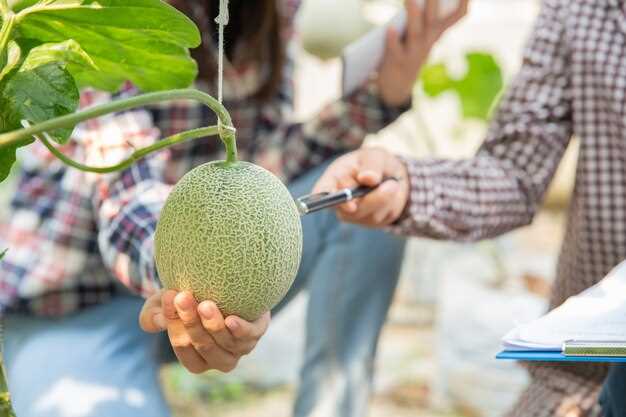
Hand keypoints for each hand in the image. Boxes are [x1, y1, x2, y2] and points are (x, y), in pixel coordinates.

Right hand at [139, 290, 269, 373]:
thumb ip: (154, 315)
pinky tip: (231, 319)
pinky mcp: (257, 332)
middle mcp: (219, 359)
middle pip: (203, 345)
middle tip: (183, 296)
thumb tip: (159, 320)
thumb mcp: (165, 305)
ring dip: (214, 325)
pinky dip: (240, 330)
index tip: (169, 297)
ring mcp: (240, 348)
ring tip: (205, 304)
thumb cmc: (190, 299)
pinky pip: (250, 336)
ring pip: (226, 342)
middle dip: (191, 321)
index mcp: (196, 360)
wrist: (227, 287)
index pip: (182, 346)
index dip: (174, 324)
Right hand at [312, 148, 409, 226]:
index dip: (331, 200)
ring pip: (369, 215)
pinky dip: (391, 205)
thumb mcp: (375, 156)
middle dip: (373, 199)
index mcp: (333, 179)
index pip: (322, 192)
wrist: (391, 175)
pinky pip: (381, 218)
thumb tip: (367, 178)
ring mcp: (352, 214)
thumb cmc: (375, 163)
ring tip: (392, 183)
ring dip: (386, 199)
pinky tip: (390, 195)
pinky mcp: (367, 222)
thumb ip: (371, 165)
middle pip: (349, 210)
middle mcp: (338, 200)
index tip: (351, 205)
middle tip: (392, 185)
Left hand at [377, 0, 468, 106]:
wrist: (397, 85)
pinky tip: (389, 28)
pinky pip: (395, 49)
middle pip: (434, 19)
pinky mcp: (397, 61)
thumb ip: (420, 15)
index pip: (457, 16)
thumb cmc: (407, 51)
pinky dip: (392, 39)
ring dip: (414, 16)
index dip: (463, 2)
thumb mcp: (418, 33)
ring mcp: (414, 52)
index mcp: (436, 32)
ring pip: (416, 33)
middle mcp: (428, 41)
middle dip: (434, 3)